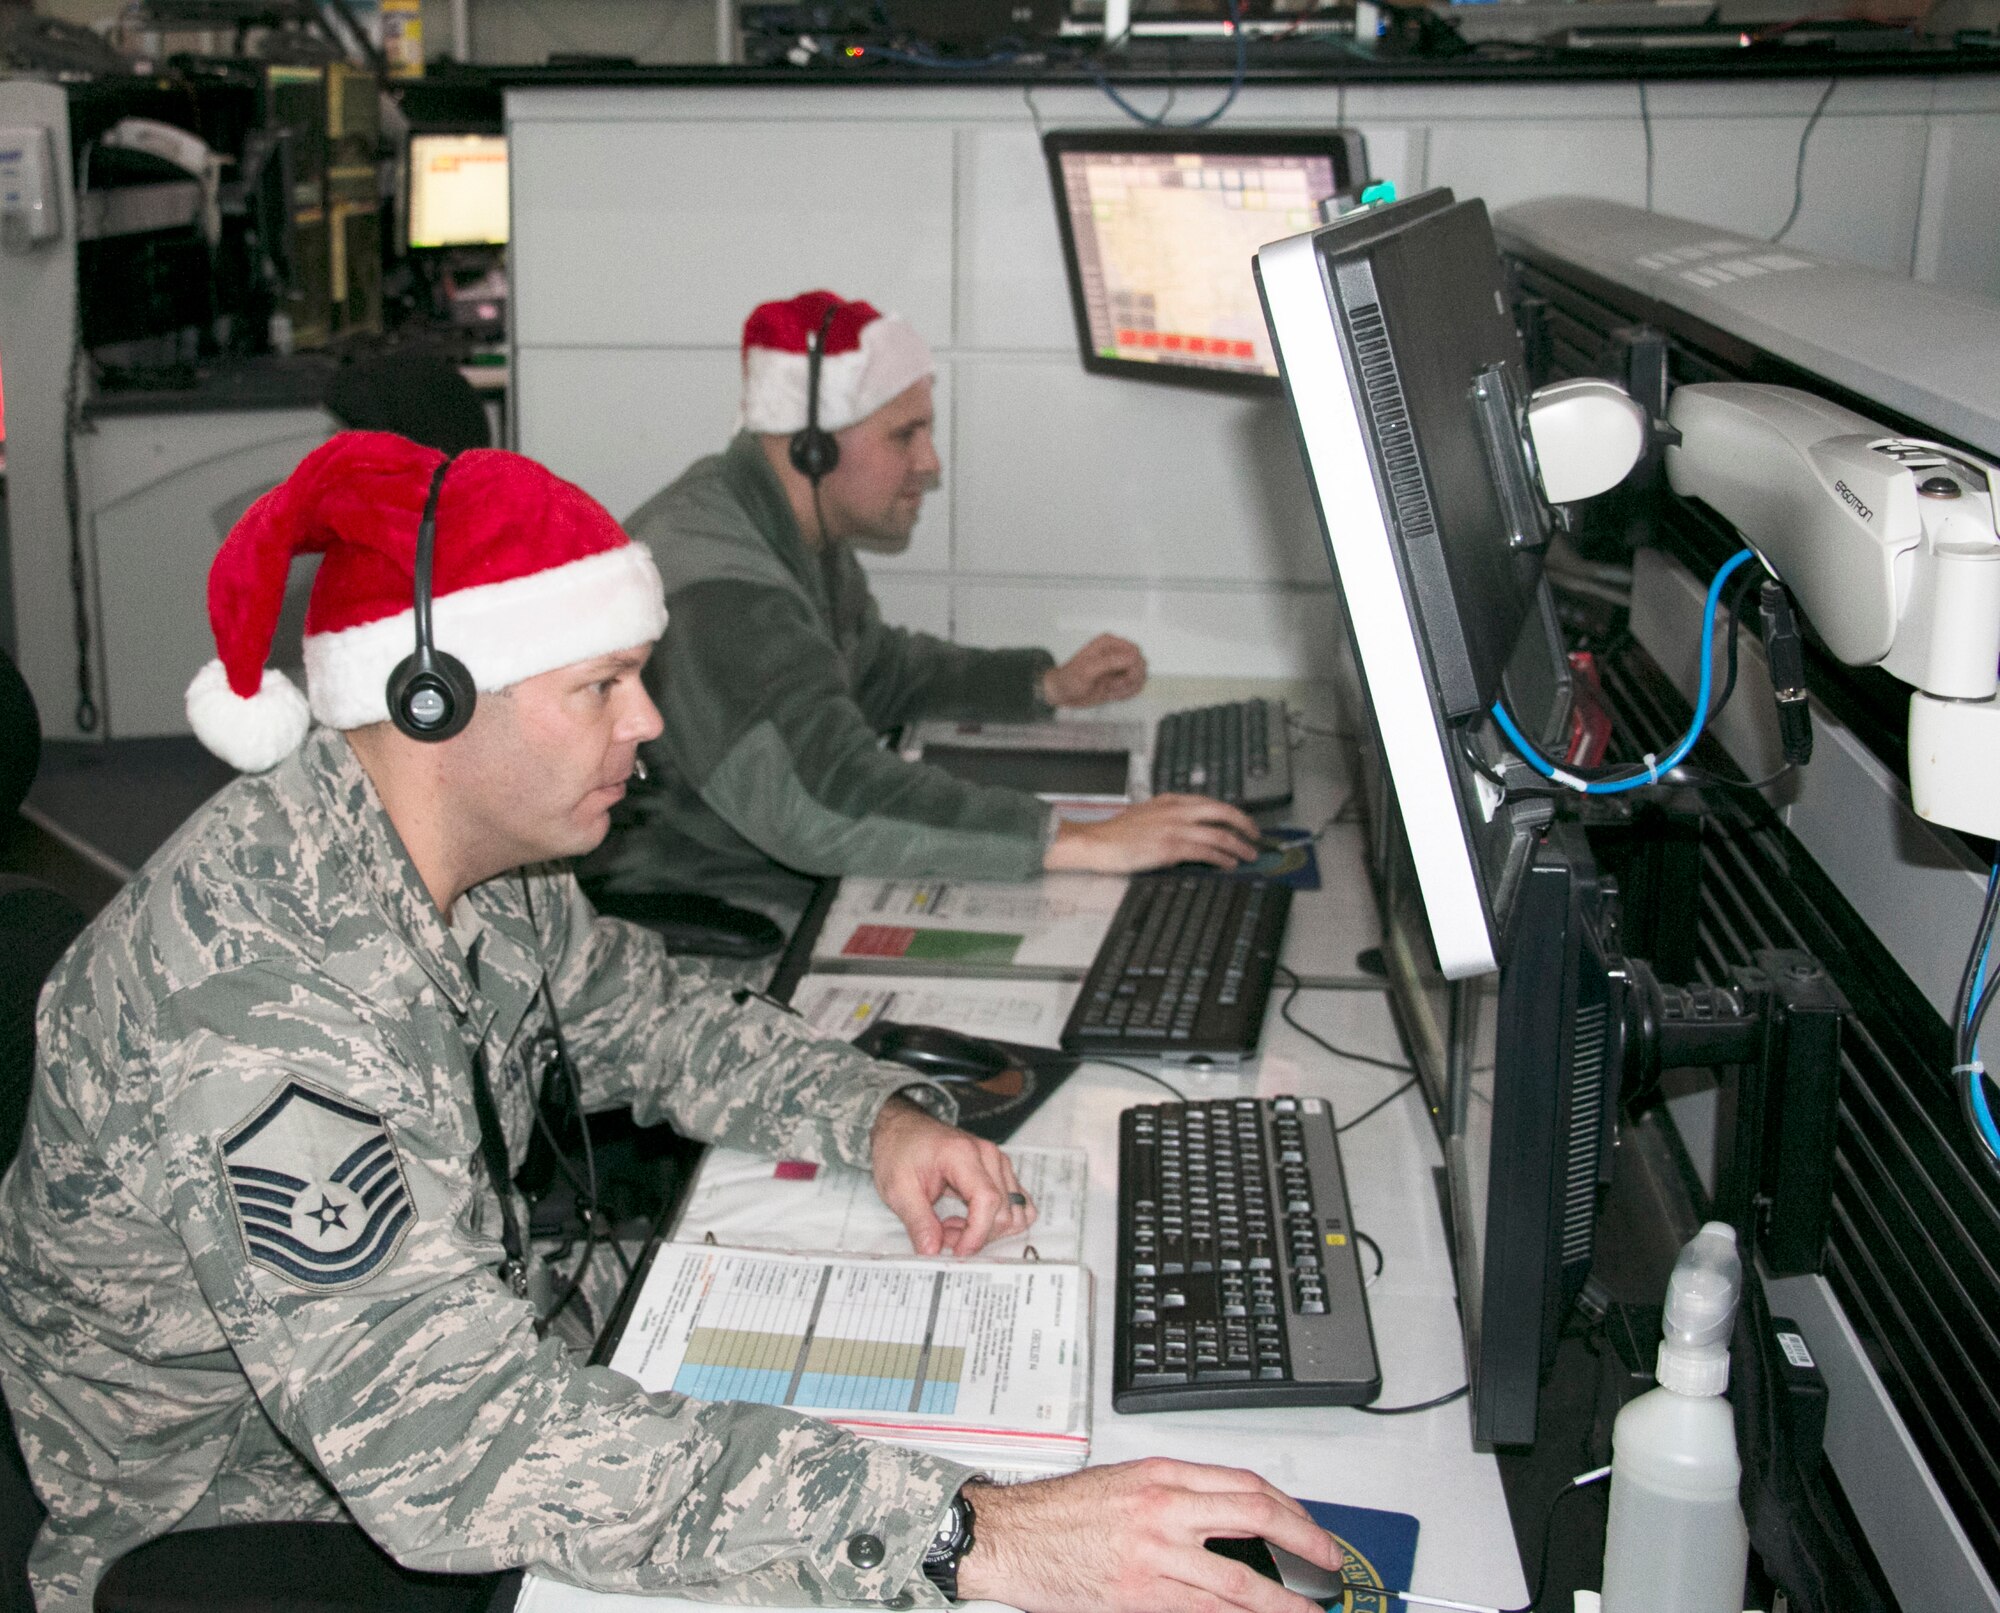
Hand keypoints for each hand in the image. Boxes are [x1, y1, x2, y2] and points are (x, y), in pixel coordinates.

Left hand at [869, 1097, 1034, 1255]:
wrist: (901, 1128)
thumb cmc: (898, 1150)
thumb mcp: (897, 1189)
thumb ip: (918, 1221)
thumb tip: (932, 1251)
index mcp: (962, 1154)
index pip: (988, 1200)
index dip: (977, 1233)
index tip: (958, 1251)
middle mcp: (988, 1155)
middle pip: (1004, 1210)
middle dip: (976, 1235)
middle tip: (941, 1236)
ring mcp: (997, 1162)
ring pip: (1015, 1211)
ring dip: (987, 1230)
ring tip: (952, 1227)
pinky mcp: (999, 1170)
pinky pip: (1016, 1203)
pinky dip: (996, 1221)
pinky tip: (968, 1219)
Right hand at [957, 1458, 1340, 1612]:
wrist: (1009, 1536)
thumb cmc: (1057, 1512)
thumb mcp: (1123, 1484)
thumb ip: (1174, 1495)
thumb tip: (1225, 1517)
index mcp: (1160, 1475)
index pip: (1243, 1484)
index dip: (1287, 1508)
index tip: (1308, 1525)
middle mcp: (1163, 1508)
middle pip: (1254, 1517)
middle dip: (1304, 1541)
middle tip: (1329, 1561)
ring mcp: (1154, 1554)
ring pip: (1239, 1578)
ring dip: (1282, 1598)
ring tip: (1307, 1609)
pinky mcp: (1140, 1594)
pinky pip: (1203, 1609)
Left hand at [1043, 635, 1147, 708]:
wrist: (1063, 693)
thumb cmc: (1069, 678)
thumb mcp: (1087, 670)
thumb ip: (1110, 662)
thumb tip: (1131, 658)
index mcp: (1109, 643)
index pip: (1134, 651)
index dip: (1133, 666)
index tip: (1121, 677)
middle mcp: (1116, 653)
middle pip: (1141, 663)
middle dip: (1130, 679)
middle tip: (1114, 685)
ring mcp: (1119, 667)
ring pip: (1140, 676)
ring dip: (1128, 687)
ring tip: (1110, 689)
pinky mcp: (1120, 680)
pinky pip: (1135, 686)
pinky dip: (1127, 693)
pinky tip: (1112, 694)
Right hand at [1044, 794, 1261, 873]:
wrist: (1095, 842)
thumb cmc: (1115, 833)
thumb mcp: (1146, 815)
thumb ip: (1169, 817)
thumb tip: (1190, 830)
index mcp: (1171, 801)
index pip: (1211, 802)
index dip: (1233, 813)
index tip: (1243, 822)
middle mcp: (1176, 811)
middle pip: (1223, 812)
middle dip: (1245, 825)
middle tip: (1256, 837)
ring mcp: (1175, 829)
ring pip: (1219, 834)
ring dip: (1239, 846)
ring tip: (1248, 855)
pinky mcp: (1170, 848)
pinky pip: (1206, 852)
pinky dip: (1222, 858)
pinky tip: (1229, 864)